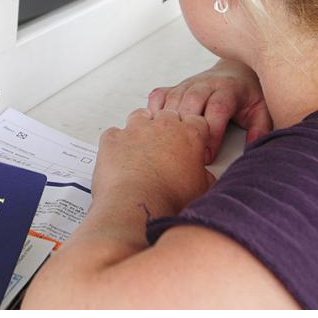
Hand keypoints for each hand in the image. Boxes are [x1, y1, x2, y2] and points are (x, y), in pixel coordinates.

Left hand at [92, 108, 214, 215]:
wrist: (138, 203)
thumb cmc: (169, 196)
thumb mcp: (201, 188)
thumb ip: (203, 175)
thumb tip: (203, 177)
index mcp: (188, 134)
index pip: (196, 121)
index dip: (193, 131)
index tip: (189, 142)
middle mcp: (162, 126)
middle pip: (168, 114)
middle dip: (167, 127)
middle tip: (165, 148)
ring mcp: (136, 129)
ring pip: (140, 116)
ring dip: (142, 128)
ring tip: (142, 148)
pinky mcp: (113, 139)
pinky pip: (114, 133)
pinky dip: (117, 143)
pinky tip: (120, 156)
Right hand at [147, 59, 271, 163]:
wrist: (235, 70)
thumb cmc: (247, 95)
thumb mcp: (260, 110)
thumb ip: (259, 128)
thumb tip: (252, 148)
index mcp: (229, 89)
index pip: (218, 108)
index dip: (212, 133)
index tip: (208, 155)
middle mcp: (206, 84)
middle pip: (191, 101)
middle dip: (187, 128)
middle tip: (186, 152)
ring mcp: (188, 84)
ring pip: (174, 100)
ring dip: (169, 122)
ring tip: (168, 145)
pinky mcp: (175, 87)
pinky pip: (159, 96)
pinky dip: (154, 110)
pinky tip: (154, 127)